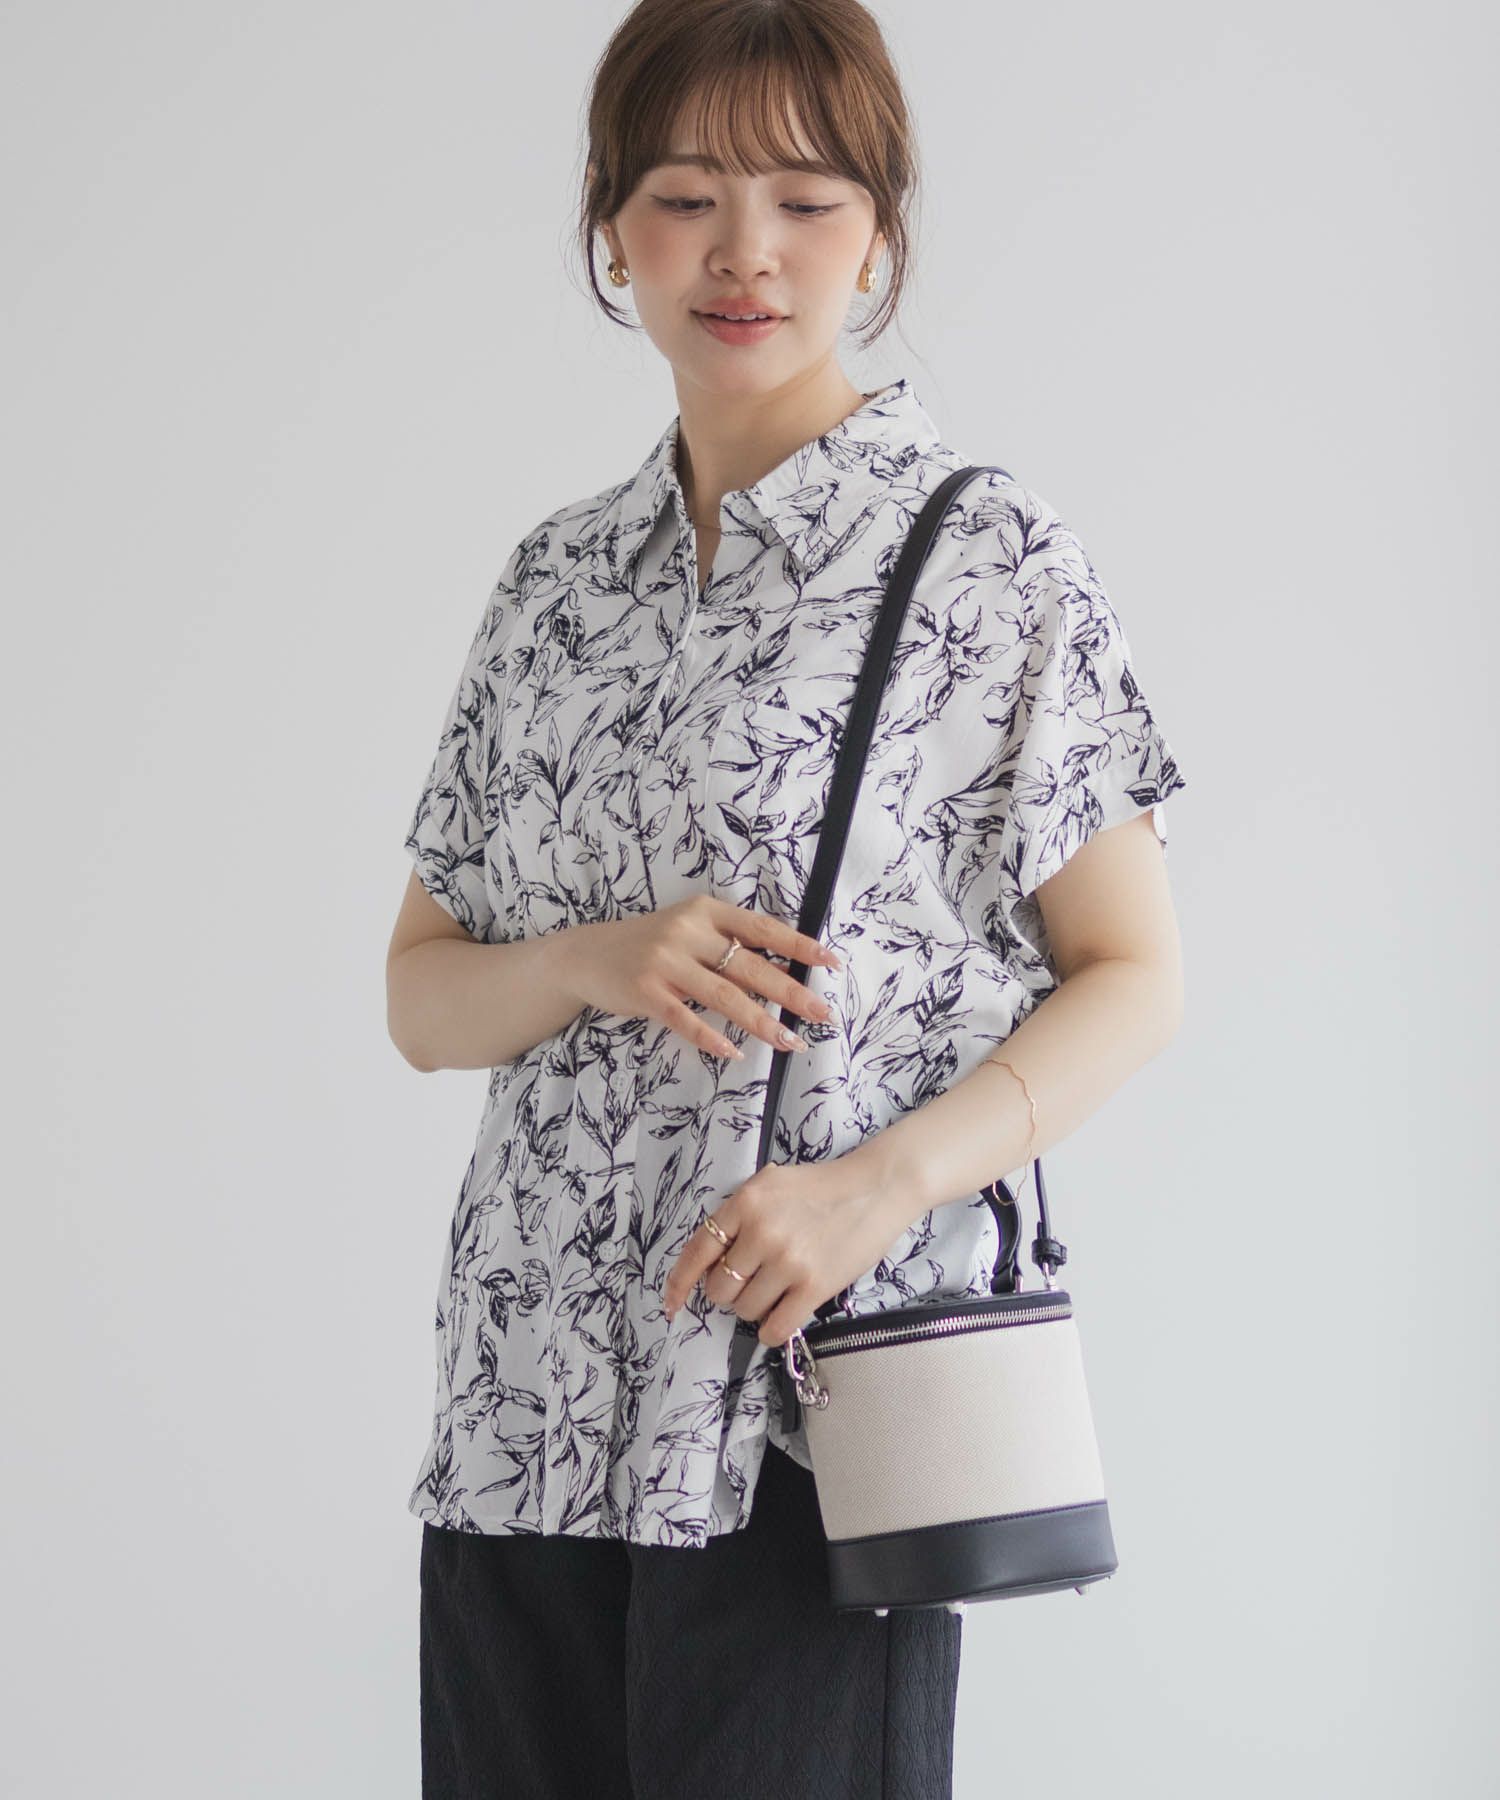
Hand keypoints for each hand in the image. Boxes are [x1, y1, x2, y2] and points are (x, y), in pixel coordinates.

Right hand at [555, 893, 840, 1062]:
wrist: (587, 955)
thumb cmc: (650, 945)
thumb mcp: (689, 930)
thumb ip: (727, 942)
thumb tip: (784, 968)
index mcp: (706, 911)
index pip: (762, 927)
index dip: (799, 945)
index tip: (832, 962)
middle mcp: (687, 932)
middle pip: (750, 966)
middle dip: (792, 992)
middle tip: (823, 1014)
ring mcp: (665, 962)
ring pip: (724, 995)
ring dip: (761, 1021)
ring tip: (790, 1041)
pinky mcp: (646, 991)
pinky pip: (686, 1019)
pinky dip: (712, 1037)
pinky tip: (734, 1053)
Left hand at [661, 1151, 911, 1347]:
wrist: (876, 1188)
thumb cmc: (823, 1187)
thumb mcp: (770, 1183)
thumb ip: (738, 1215)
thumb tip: (711, 1259)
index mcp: (745, 1202)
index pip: (697, 1251)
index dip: (679, 1284)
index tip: (672, 1304)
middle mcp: (761, 1232)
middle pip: (719, 1288)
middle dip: (729, 1292)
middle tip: (751, 1282)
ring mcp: (787, 1261)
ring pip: (746, 1309)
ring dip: (755, 1308)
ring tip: (777, 1289)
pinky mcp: (814, 1286)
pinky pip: (774, 1328)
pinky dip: (772, 1328)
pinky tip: (783, 1314)